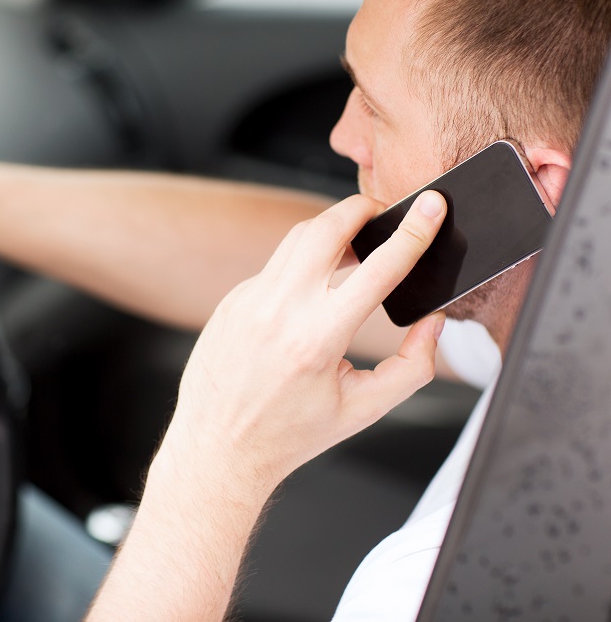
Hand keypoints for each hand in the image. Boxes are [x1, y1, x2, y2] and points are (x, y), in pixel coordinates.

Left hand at [164, 191, 447, 496]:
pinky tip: (314, 289)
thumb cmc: (289, 434)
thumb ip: (413, 367)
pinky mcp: (232, 301)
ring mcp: (248, 301)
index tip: (431, 206)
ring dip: (332, 230)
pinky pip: (275, 268)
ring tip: (358, 246)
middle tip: (385, 213)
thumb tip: (433, 322)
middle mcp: (278, 311)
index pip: (377, 269)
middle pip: (327, 227)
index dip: (412, 232)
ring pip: (297, 239)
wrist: (218, 445)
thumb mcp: (363, 410)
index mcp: (316, 340)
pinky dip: (302, 266)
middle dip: (362, 208)